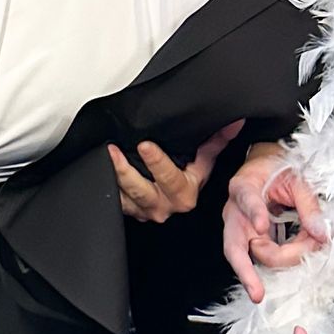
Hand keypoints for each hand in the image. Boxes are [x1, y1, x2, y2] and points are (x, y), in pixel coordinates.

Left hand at [110, 120, 241, 222]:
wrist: (183, 199)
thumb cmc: (193, 177)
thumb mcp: (206, 161)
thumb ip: (217, 140)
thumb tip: (233, 122)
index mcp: (184, 195)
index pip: (169, 178)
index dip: (157, 162)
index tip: (145, 145)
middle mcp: (164, 205)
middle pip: (142, 191)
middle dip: (126, 172)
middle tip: (114, 151)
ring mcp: (145, 210)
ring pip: (125, 198)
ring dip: (113, 179)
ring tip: (103, 157)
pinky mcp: (131, 210)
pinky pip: (116, 201)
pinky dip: (108, 187)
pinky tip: (100, 171)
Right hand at [222, 148, 329, 301]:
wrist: (265, 168)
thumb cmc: (278, 169)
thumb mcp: (297, 179)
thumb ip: (309, 205)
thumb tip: (321, 234)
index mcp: (243, 186)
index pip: (246, 200)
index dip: (254, 213)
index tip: (263, 226)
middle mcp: (235, 213)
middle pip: (234, 247)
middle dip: (245, 272)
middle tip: (258, 293)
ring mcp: (240, 230)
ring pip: (254, 257)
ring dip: (284, 258)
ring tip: (312, 246)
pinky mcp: (250, 241)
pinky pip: (265, 257)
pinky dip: (286, 259)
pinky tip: (302, 255)